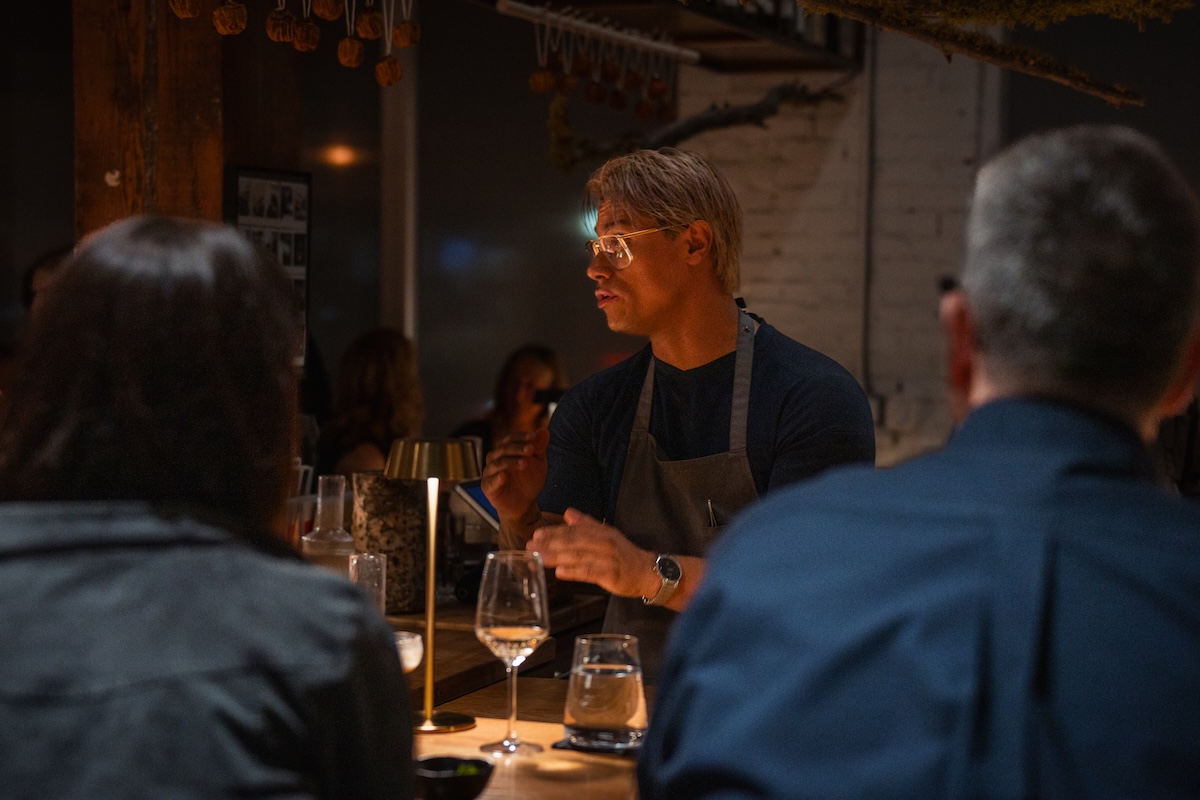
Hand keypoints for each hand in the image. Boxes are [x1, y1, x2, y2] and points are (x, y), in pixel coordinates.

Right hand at [481, 428, 549, 521]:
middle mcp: (495, 459)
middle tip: (531, 450)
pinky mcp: (488, 487)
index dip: (521, 436)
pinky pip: (490, 482)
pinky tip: (504, 477)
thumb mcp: (538, 463)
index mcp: (506, 450)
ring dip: (510, 462)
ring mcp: (490, 473)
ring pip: (496, 464)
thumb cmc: (529, 481)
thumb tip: (544, 431)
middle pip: (503, 449)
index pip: (511, 438)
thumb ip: (540, 448)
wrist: (525, 504)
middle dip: (517, 448)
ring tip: (524, 463)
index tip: (533, 436)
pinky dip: (496, 478)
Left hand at [527, 508, 656, 598]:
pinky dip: (574, 571)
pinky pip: (590, 572)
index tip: (537, 535)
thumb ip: (586, 524)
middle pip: (573, 541)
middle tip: (531, 547)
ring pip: (578, 556)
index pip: (573, 530)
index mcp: (600, 532)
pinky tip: (560, 572)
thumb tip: (567, 513)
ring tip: (539, 558)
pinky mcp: (611, 574)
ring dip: (556, 557)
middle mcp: (603, 542)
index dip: (554, 532)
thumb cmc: (624, 554)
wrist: (648, 571)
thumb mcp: (607, 534)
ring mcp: (607, 558)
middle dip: (550, 544)